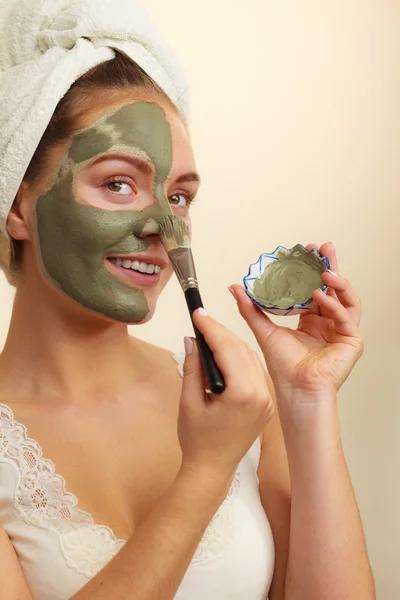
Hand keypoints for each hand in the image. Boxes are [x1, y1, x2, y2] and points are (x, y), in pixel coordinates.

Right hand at [178, 309, 273, 483]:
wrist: (213, 470)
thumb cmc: (197, 440)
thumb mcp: (188, 401)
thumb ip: (193, 368)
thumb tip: (193, 340)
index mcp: (244, 393)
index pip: (228, 349)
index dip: (212, 328)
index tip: (198, 313)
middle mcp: (262, 393)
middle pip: (242, 350)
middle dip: (221, 333)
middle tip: (200, 320)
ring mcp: (267, 399)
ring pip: (250, 358)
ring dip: (231, 343)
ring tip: (209, 334)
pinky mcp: (266, 403)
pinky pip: (254, 371)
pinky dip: (239, 358)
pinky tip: (224, 353)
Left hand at [230, 242, 362, 398]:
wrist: (295, 389)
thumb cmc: (283, 367)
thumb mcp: (264, 330)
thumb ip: (250, 308)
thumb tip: (235, 287)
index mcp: (311, 320)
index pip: (314, 288)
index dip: (311, 270)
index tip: (305, 252)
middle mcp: (328, 323)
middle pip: (332, 288)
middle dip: (330, 266)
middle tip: (324, 248)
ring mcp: (341, 331)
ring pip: (346, 299)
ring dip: (337, 282)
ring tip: (325, 270)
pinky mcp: (351, 341)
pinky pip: (346, 317)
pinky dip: (334, 305)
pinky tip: (320, 296)